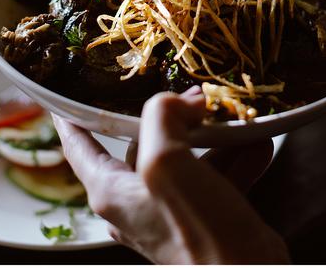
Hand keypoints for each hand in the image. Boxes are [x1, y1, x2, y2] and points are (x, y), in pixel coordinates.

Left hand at [52, 88, 289, 263]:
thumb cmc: (200, 231)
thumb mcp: (168, 163)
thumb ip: (161, 119)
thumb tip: (179, 101)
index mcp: (112, 192)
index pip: (78, 147)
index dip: (73, 116)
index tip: (68, 93)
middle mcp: (135, 204)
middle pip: (142, 144)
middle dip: (171, 118)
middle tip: (195, 97)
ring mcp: (168, 214)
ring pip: (184, 160)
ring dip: (213, 139)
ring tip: (235, 120)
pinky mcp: (201, 220)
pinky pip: (213, 179)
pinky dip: (233, 161)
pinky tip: (257, 147)